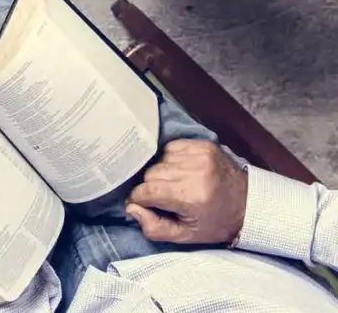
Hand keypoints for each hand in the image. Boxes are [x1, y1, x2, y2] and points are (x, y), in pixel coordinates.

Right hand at [125, 140, 247, 244]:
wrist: (249, 204)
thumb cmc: (215, 223)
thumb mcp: (186, 236)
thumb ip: (155, 227)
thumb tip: (131, 208)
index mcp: (191, 196)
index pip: (147, 191)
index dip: (140, 199)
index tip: (143, 204)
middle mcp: (194, 172)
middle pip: (151, 173)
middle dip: (151, 186)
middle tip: (164, 196)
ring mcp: (199, 154)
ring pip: (159, 160)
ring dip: (161, 172)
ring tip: (174, 183)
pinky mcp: (202, 144)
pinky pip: (170, 147)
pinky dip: (170, 159)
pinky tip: (180, 170)